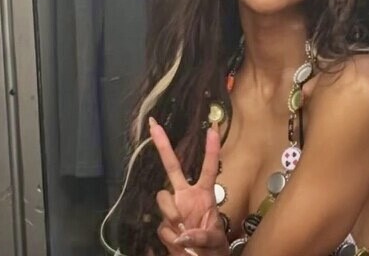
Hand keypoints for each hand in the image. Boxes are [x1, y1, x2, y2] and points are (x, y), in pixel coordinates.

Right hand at [149, 117, 228, 255]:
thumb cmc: (213, 246)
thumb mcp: (215, 241)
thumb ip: (202, 236)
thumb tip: (184, 233)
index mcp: (204, 193)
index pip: (208, 167)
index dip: (211, 149)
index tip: (213, 128)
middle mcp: (186, 196)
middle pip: (172, 167)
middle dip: (163, 146)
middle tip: (154, 125)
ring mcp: (174, 208)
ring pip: (162, 198)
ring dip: (172, 214)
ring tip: (185, 231)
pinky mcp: (165, 223)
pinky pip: (162, 226)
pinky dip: (171, 236)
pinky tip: (180, 242)